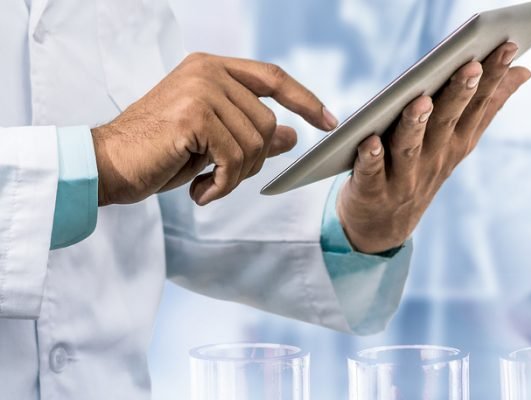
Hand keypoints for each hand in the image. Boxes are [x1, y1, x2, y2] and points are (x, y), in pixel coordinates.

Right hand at [92, 53, 336, 205]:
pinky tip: (201, 191)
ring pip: (255, 143)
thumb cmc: (157, 154)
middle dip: (253, 160)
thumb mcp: (213, 143)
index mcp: (212, 69)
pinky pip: (235, 158)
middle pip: (268, 123)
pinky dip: (224, 184)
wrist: (108, 166)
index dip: (305, 100)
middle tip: (222, 177)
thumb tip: (294, 136)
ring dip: (236, 175)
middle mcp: (206, 72)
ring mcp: (200, 90)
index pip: (273, 77)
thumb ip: (252, 133)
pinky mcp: (194, 115)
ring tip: (208, 183)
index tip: (330, 122)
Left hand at [337, 42, 530, 253]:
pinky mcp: (372, 191)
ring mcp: (406, 177)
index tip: (506, 47)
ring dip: (415, 125)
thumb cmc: (423, 169)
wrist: (384, 226)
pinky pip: (370, 173)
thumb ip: (488, 106)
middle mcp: (436, 158)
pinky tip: (368, 141)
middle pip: (448, 122)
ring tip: (421, 102)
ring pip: (410, 147)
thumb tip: (524, 71)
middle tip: (471, 66)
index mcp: (457, 142)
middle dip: (460, 94)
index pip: (479, 105)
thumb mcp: (459, 141)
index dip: (494, 77)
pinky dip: (370, 158)